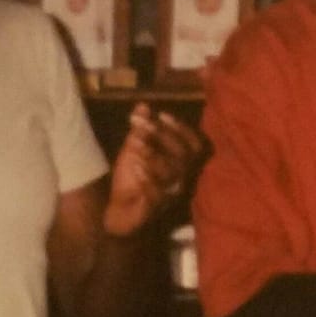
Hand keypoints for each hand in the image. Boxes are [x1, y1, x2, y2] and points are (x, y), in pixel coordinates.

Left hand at [104, 105, 202, 236]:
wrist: (121, 210)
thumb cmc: (132, 179)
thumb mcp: (134, 149)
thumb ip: (140, 130)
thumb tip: (142, 105)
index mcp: (180, 164)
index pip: (194, 144)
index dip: (181, 129)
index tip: (162, 114)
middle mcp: (181, 178)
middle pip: (182, 155)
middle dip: (162, 136)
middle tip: (141, 123)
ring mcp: (170, 193)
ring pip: (171, 172)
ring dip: (153, 155)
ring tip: (135, 143)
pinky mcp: (157, 206)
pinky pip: (157, 192)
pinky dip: (147, 178)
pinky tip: (135, 166)